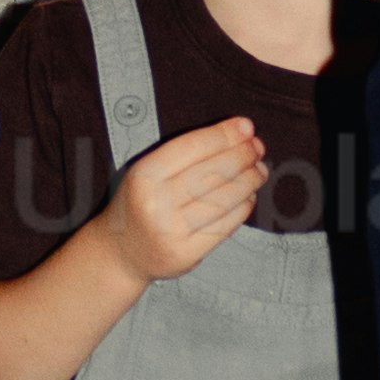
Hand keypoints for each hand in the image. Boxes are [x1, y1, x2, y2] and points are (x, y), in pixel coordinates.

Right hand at [103, 113, 268, 288]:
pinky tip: (248, 196)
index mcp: (144, 176)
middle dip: (242, 156)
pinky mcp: (187, 253)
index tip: (246, 126)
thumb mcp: (146, 172)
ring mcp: (172, 231)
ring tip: (259, 170)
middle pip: (212, 173)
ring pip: (223, 200)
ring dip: (248, 181)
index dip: (224, 135)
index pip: (192, 147)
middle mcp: (156, 204)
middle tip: (257, 148)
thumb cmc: (139, 204)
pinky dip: (242, 208)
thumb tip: (236, 135)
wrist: (121, 253)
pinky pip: (225, 226)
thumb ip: (184, 154)